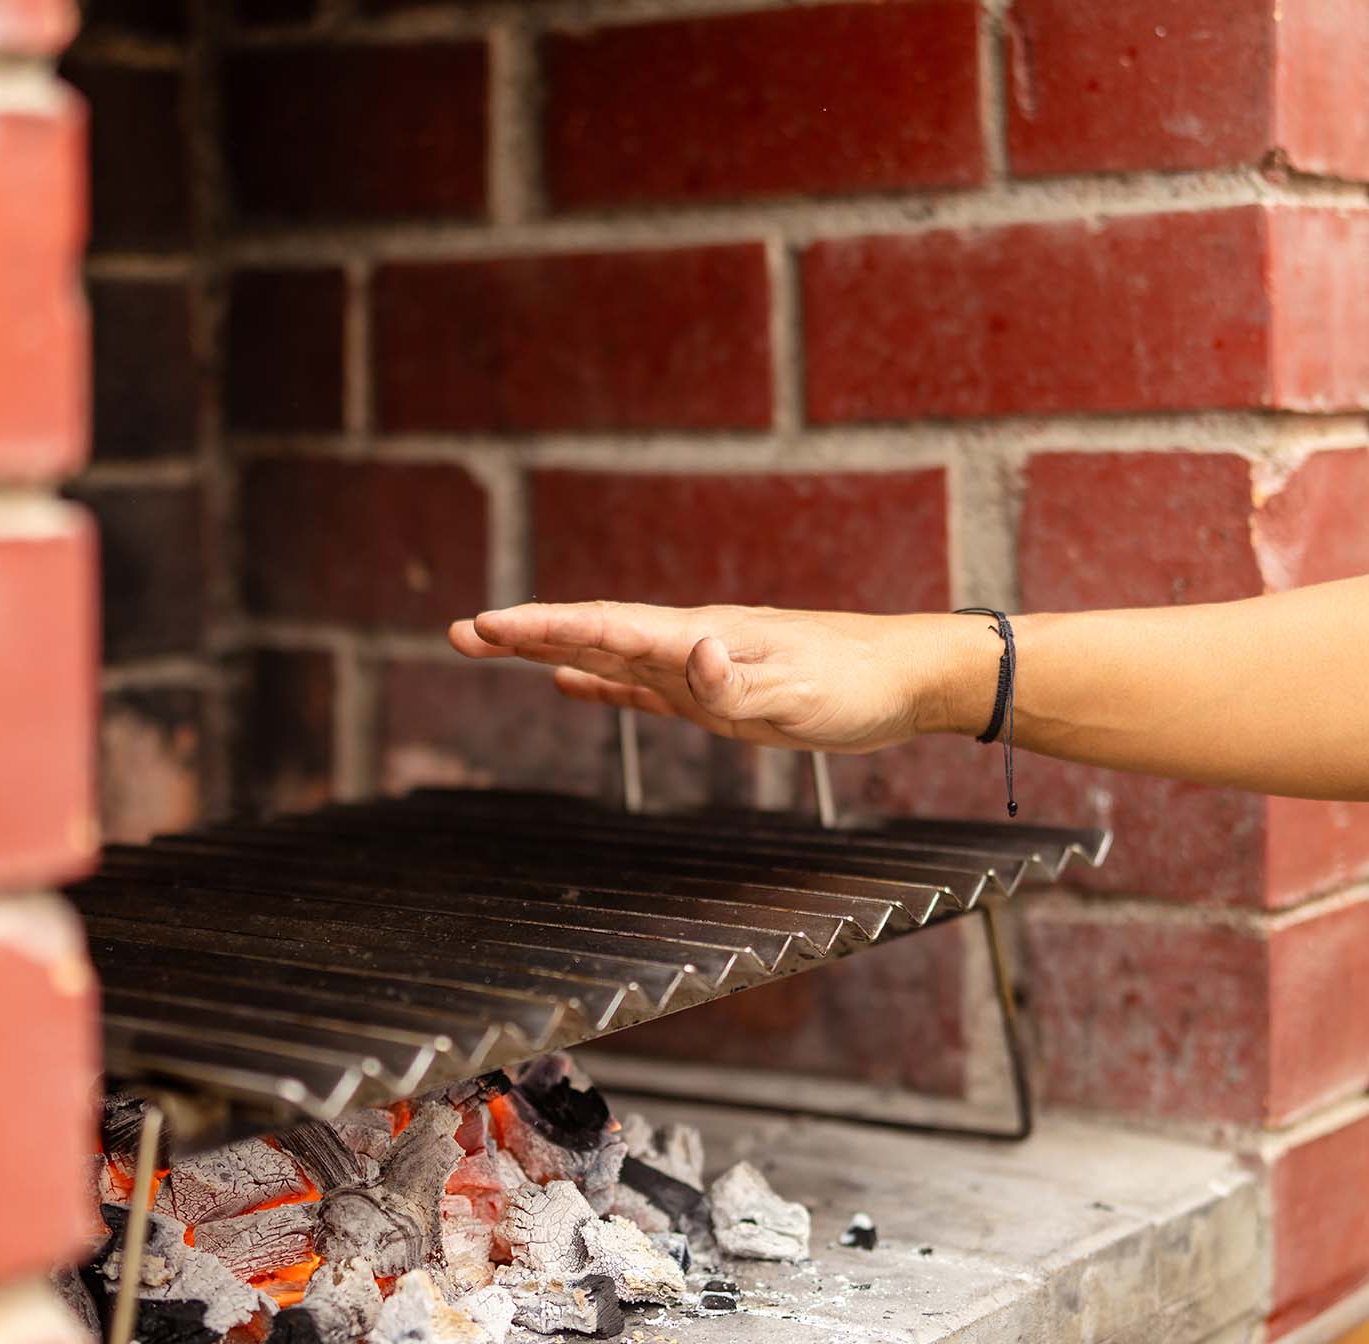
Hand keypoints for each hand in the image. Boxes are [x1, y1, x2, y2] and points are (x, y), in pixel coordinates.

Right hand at [446, 602, 988, 752]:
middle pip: (591, 631)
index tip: (484, 627)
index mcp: (700, 638)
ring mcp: (700, 663)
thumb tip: (688, 655)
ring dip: (551, 650)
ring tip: (493, 645)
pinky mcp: (719, 689)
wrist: (910, 675)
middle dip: (524, 633)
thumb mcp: (799, 691)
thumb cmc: (858, 685)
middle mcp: (690, 642)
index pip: (604, 628)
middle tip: (458, 631)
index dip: (541, 629)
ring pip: (608, 652)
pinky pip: (644, 685)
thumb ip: (738, 677)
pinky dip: (602, 682)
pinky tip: (573, 684)